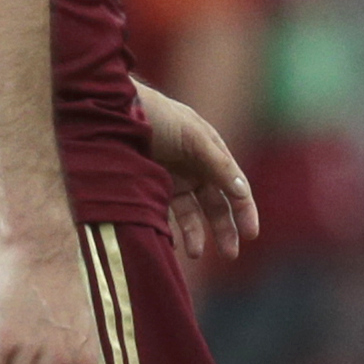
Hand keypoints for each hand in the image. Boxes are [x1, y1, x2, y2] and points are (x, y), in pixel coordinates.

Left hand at [137, 81, 258, 263]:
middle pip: (217, 204)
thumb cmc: (157, 116)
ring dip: (197, 234)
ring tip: (196, 254)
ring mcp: (173, 177)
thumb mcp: (193, 137)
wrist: (112, 109)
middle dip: (225, 229)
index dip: (245, 210)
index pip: (235, 186)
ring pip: (193, 212)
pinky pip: (167, 212)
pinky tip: (173, 242)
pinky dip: (173, 227)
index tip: (251, 234)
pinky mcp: (151, 185)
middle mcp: (196, 166)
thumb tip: (242, 192)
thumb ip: (218, 165)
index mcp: (212, 152)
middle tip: (231, 253)